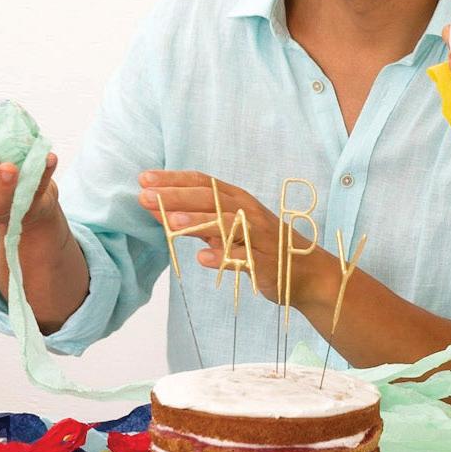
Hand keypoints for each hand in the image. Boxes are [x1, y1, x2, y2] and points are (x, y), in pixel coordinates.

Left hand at [138, 171, 334, 306]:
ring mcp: (258, 237)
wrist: (306, 273)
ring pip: (227, 224)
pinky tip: (202, 259)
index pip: (203, 183)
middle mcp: (248, 212)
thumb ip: (197, 220)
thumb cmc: (261, 246)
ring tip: (170, 221)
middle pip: (210, 199)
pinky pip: (244, 258)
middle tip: (144, 196)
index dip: (174, 179)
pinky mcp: (266, 262)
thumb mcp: (228, 229)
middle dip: (176, 196)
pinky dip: (224, 257)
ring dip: (198, 222)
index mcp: (238, 200)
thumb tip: (158, 209)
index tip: (144, 178)